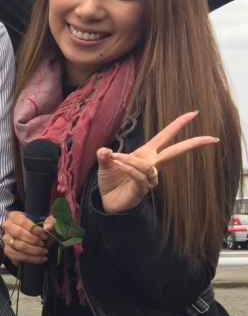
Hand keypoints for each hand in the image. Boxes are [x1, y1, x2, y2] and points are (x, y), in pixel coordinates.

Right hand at [1, 211, 53, 265]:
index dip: (34, 229)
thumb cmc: (39, 229)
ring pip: (18, 246)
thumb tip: (48, 228)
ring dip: (34, 251)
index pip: (22, 221)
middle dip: (34, 241)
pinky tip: (41, 259)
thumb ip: (51, 220)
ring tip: (44, 253)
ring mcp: (6, 240)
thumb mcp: (47, 222)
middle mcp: (7, 227)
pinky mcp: (7, 251)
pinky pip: (17, 257)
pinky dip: (31, 259)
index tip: (45, 236)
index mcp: (14, 216)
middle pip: (18, 234)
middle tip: (44, 245)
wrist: (34, 240)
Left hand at [97, 111, 218, 213]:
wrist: (107, 202)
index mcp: (146, 154)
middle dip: (192, 144)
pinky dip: (129, 169)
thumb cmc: (112, 181)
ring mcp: (149, 179)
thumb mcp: (105, 163)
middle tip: (210, 137)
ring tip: (116, 158)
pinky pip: (140, 177)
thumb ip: (105, 155)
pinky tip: (118, 165)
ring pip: (149, 167)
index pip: (165, 137)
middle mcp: (151, 165)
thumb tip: (106, 150)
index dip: (178, 125)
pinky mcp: (142, 189)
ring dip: (132, 161)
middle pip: (175, 152)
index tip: (193, 113)